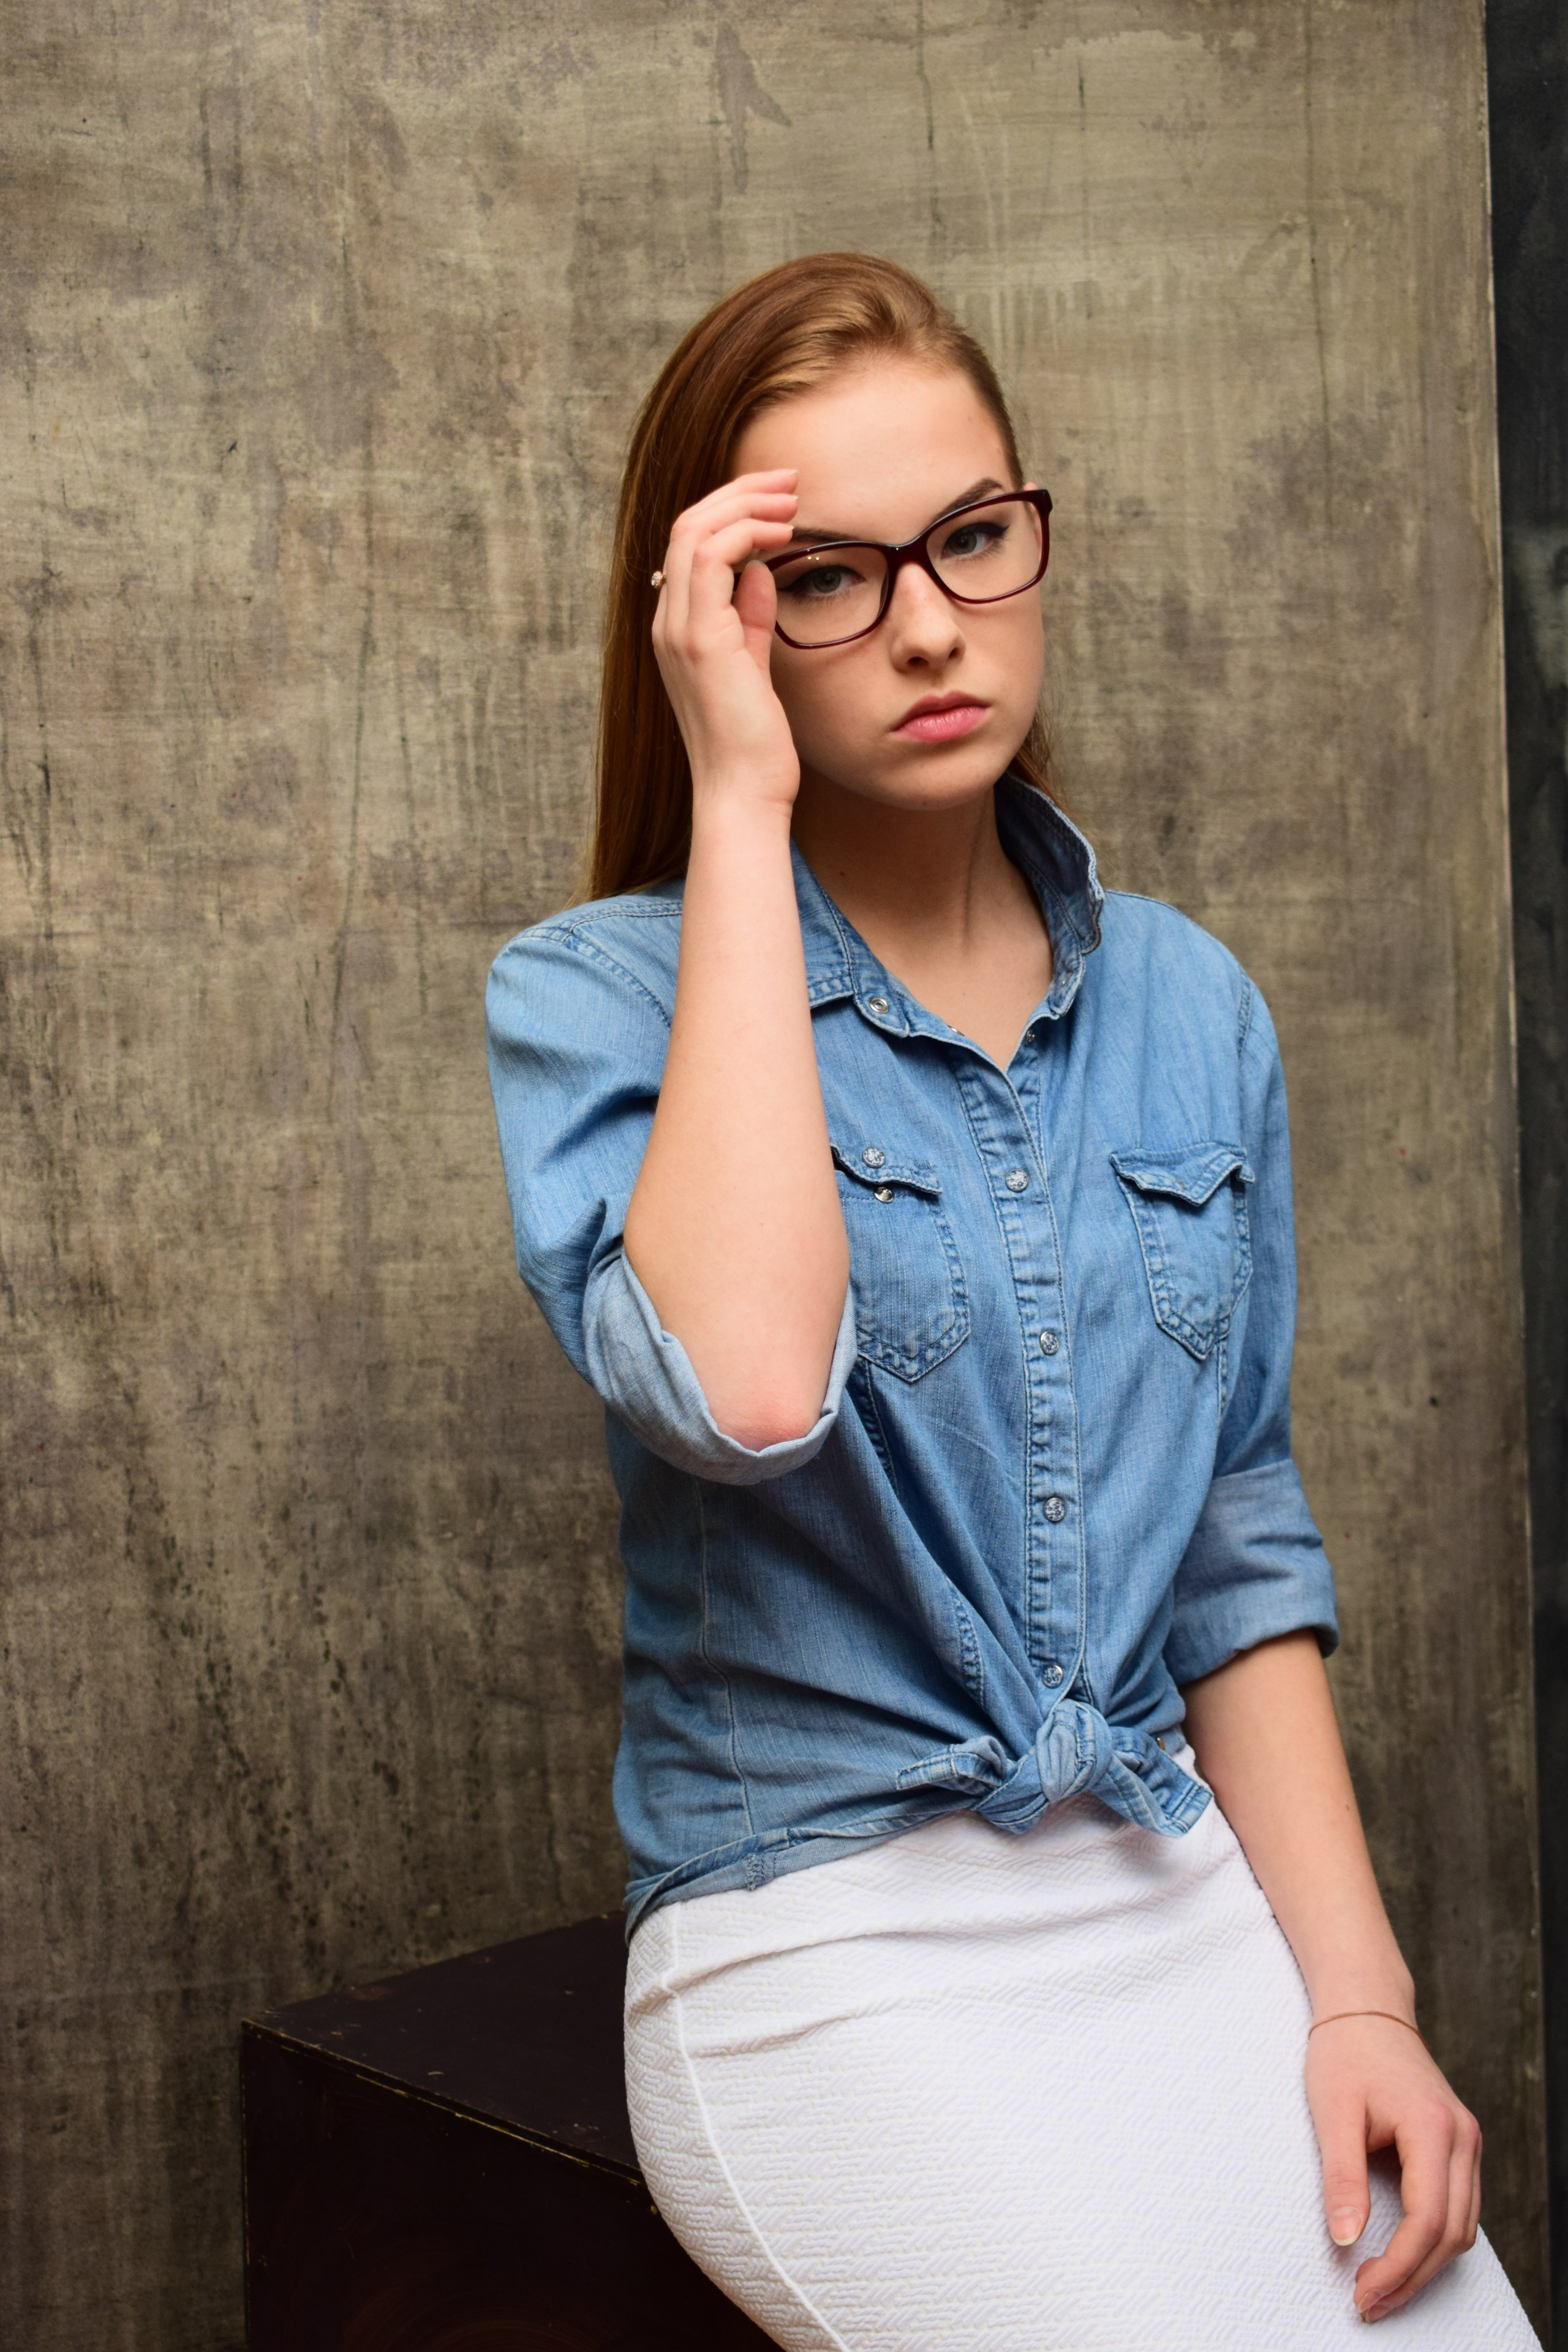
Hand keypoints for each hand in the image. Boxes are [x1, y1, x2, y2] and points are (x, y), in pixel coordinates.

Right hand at [650, 470, 801, 817]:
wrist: (743, 793)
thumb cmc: (753, 744)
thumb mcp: (754, 668)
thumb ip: (750, 620)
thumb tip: (759, 572)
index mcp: (677, 628)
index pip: (693, 544)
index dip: (733, 510)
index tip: (781, 499)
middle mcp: (667, 623)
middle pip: (689, 524)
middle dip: (740, 491)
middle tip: (789, 480)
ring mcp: (677, 630)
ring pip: (695, 530)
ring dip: (746, 503)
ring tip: (791, 500)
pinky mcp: (699, 639)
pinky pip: (712, 557)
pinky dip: (747, 532)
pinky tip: (783, 534)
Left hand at [1305, 2011, 1481, 2321]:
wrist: (1366, 2010)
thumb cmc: (1345, 2054)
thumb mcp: (1333, 2113)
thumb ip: (1342, 2178)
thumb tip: (1346, 2241)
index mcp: (1433, 2127)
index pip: (1428, 2219)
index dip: (1398, 2266)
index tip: (1363, 2292)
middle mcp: (1463, 2138)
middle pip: (1451, 2233)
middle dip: (1412, 2277)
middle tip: (1367, 2302)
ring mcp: (1467, 2142)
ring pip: (1462, 2227)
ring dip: (1426, 2265)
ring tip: (1381, 2288)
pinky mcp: (1460, 2146)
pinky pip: (1459, 2208)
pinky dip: (1434, 2240)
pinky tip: (1401, 2255)